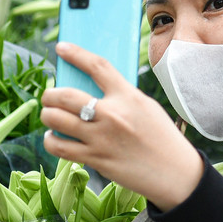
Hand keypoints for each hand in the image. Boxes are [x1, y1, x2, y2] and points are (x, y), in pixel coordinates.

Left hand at [42, 42, 203, 210]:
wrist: (175, 173)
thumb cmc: (161, 138)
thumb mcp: (146, 107)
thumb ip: (121, 97)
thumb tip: (90, 91)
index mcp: (128, 96)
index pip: (97, 66)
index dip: (76, 53)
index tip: (61, 48)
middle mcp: (112, 115)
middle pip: (65, 95)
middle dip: (49, 94)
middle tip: (48, 97)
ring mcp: (101, 138)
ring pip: (56, 119)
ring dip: (47, 115)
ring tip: (49, 116)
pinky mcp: (96, 159)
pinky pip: (59, 147)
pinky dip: (51, 141)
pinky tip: (53, 138)